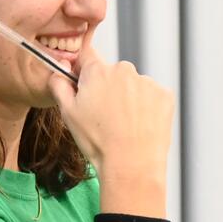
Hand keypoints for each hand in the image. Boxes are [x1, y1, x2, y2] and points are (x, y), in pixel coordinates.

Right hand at [49, 47, 173, 203]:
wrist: (131, 165)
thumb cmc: (98, 142)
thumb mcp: (68, 114)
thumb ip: (59, 86)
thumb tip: (57, 74)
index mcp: (98, 71)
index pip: (88, 57)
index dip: (84, 71)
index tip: (85, 84)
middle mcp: (124, 70)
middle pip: (113, 73)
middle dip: (109, 88)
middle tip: (105, 116)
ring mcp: (147, 82)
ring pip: (134, 86)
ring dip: (130, 99)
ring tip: (124, 125)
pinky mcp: (165, 95)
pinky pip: (153, 96)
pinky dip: (148, 108)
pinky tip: (140, 126)